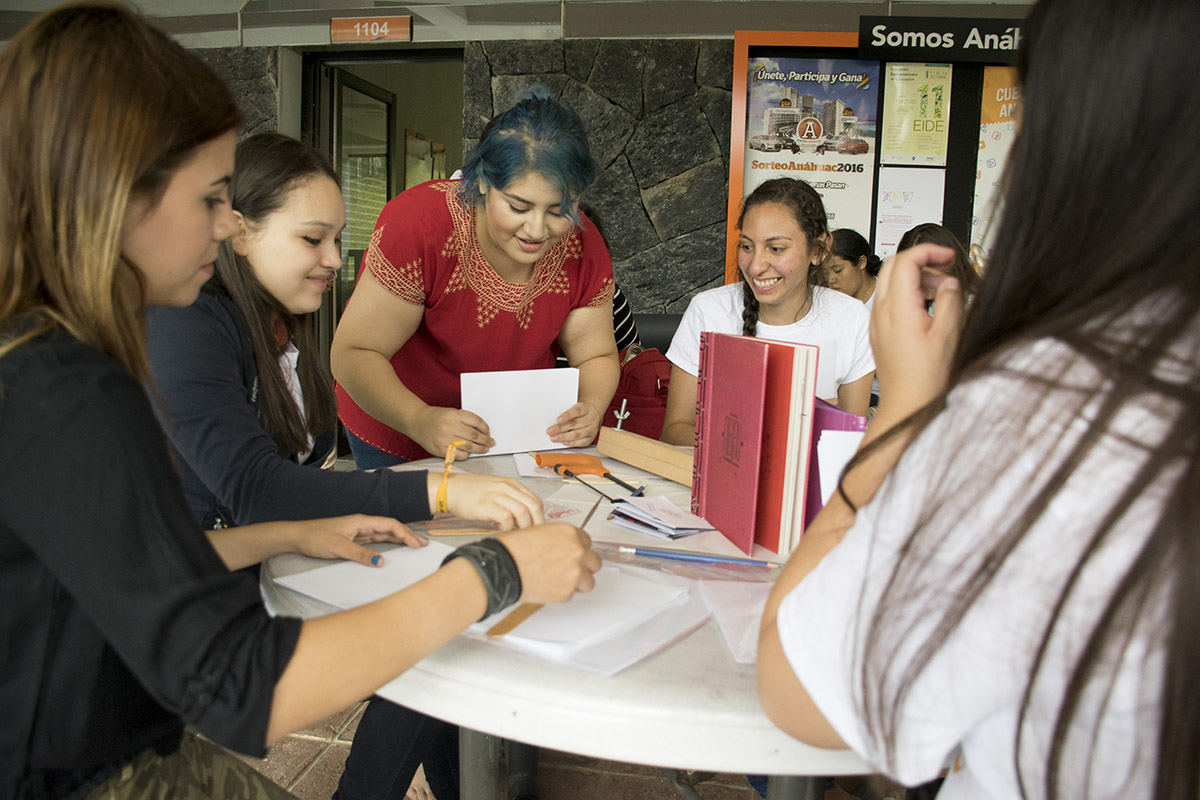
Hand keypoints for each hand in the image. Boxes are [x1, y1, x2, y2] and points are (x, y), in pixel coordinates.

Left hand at [293, 514, 425, 566]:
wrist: (297, 537)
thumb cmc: (315, 537)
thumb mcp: (339, 548)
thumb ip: (361, 554)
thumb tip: (381, 561)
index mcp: (361, 522)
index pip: (389, 525)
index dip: (405, 533)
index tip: (417, 544)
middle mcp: (362, 524)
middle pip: (390, 528)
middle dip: (407, 535)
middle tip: (423, 545)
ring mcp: (358, 532)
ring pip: (384, 534)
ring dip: (399, 539)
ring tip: (414, 546)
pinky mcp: (353, 539)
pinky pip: (375, 540)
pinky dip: (387, 544)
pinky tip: (393, 548)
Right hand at [414, 406, 492, 457]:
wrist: (417, 422)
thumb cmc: (436, 417)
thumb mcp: (452, 413)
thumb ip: (465, 421)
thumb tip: (482, 432)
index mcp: (454, 415)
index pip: (476, 421)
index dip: (485, 428)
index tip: (488, 432)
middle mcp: (450, 427)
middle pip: (474, 435)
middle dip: (485, 440)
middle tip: (490, 442)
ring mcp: (445, 439)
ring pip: (469, 446)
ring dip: (479, 449)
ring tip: (484, 448)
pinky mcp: (441, 450)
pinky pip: (460, 455)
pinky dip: (467, 455)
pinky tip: (469, 452)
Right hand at [445, 473, 544, 528]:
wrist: (450, 489)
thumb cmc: (471, 491)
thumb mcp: (496, 489)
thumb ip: (511, 499)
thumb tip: (524, 518)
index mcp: (511, 484)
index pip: (535, 501)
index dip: (539, 517)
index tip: (537, 528)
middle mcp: (506, 487)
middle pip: (533, 507)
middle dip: (537, 524)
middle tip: (532, 536)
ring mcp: (497, 495)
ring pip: (522, 513)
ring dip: (523, 528)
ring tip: (517, 535)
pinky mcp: (486, 505)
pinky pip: (506, 518)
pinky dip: (508, 528)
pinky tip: (503, 531)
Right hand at [497, 523, 601, 602]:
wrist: (503, 567)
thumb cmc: (513, 550)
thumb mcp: (538, 532)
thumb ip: (558, 539)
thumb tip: (563, 546)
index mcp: (569, 533)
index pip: (587, 542)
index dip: (578, 549)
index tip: (573, 554)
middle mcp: (576, 551)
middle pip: (594, 562)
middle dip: (584, 566)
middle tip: (571, 569)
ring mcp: (574, 572)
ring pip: (588, 581)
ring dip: (578, 582)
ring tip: (561, 581)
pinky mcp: (567, 591)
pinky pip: (571, 594)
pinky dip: (562, 593)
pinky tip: (549, 587)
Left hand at [546, 401, 601, 447]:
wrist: (592, 415)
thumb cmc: (580, 411)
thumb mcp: (575, 407)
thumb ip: (566, 412)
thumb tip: (554, 420)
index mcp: (586, 408)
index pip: (577, 411)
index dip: (567, 415)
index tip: (558, 420)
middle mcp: (591, 418)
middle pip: (575, 424)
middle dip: (561, 428)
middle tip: (550, 431)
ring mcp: (592, 429)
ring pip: (577, 434)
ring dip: (564, 437)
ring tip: (554, 438)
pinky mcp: (591, 438)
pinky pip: (581, 442)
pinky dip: (571, 443)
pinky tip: (563, 442)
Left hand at [872, 243, 963, 416]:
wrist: (907, 404)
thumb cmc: (925, 378)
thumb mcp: (948, 334)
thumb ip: (950, 300)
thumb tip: (949, 281)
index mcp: (897, 309)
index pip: (906, 260)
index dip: (929, 250)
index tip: (948, 255)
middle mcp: (881, 312)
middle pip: (894, 265)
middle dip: (921, 258)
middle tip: (945, 265)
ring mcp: (877, 321)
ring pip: (891, 282)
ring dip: (916, 276)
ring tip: (942, 288)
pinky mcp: (880, 331)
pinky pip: (890, 300)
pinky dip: (908, 292)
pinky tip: (928, 305)